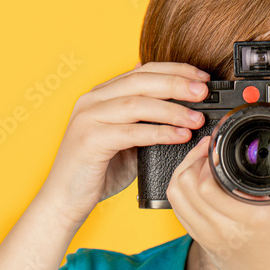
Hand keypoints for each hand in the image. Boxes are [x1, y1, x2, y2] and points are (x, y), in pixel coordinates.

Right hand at [41, 61, 210, 227]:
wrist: (65, 199)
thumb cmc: (99, 170)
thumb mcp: (127, 138)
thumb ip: (145, 119)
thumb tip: (178, 105)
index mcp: (101, 94)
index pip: (142, 70)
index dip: (174, 70)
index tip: (202, 76)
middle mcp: (92, 100)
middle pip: (141, 81)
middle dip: (176, 83)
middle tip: (203, 91)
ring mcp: (88, 118)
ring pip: (136, 104)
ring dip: (172, 109)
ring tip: (197, 117)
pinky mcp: (89, 140)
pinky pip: (131, 132)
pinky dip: (159, 132)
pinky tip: (180, 135)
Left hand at [165, 128, 269, 269]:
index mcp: (250, 219)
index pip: (208, 185)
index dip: (207, 160)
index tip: (218, 146)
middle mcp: (224, 229)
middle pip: (187, 186)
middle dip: (193, 160)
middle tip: (208, 149)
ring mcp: (208, 237)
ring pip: (177, 197)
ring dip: (183, 173)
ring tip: (199, 162)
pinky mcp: (201, 241)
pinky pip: (179, 210)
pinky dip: (181, 191)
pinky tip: (195, 181)